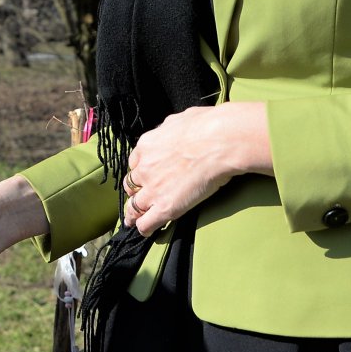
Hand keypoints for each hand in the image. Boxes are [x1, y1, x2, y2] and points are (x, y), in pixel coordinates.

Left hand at [121, 101, 270, 236]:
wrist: (219, 142)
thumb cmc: (206, 126)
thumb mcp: (180, 120)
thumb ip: (169, 129)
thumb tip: (173, 130)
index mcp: (146, 146)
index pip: (135, 163)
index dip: (139, 171)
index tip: (144, 176)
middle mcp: (144, 168)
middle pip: (131, 185)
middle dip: (135, 191)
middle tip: (139, 197)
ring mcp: (153, 189)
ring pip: (134, 206)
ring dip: (133, 213)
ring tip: (133, 220)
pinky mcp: (165, 207)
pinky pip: (145, 223)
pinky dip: (144, 228)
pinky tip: (147, 231)